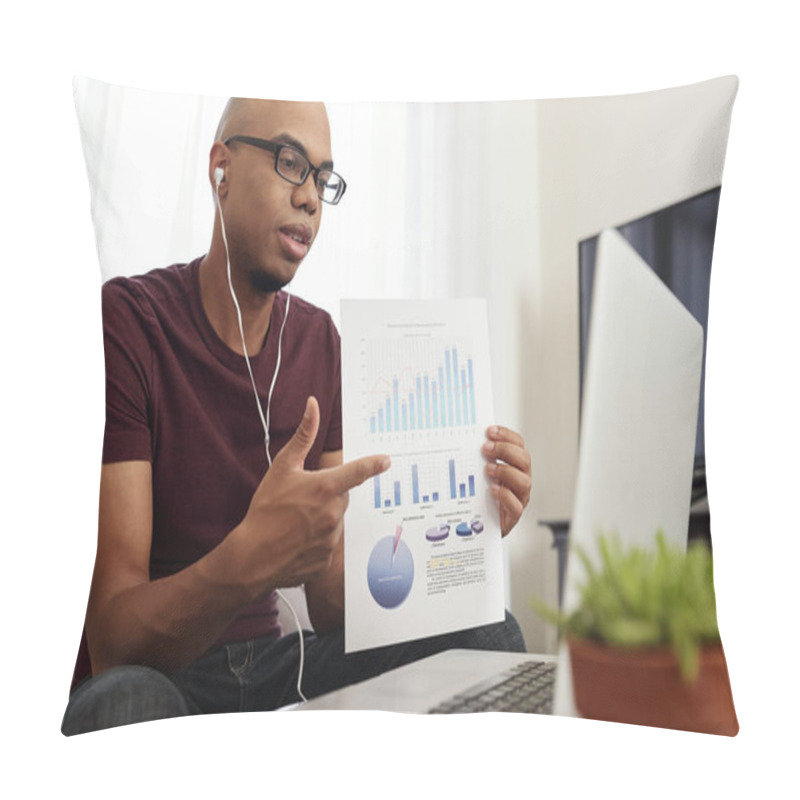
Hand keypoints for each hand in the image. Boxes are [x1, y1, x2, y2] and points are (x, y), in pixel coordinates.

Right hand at [237, 396, 389, 591]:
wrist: (253, 556)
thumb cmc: (265, 510)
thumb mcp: (282, 467)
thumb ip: (303, 436)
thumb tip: (313, 406)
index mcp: (326, 487)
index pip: (358, 471)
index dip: (374, 464)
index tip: (386, 460)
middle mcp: (334, 512)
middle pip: (342, 497)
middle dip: (328, 495)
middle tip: (302, 500)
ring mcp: (332, 537)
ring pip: (335, 520)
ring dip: (323, 518)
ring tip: (296, 523)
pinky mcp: (328, 559)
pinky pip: (328, 543)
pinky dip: (316, 540)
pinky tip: (296, 541)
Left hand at [482, 425, 531, 536]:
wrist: (480, 525)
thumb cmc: (480, 495)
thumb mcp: (478, 472)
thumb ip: (476, 458)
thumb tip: (463, 440)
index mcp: (515, 466)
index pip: (518, 445)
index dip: (506, 435)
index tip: (490, 431)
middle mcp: (520, 480)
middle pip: (524, 460)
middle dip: (505, 450)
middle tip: (486, 449)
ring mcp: (519, 497)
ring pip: (524, 481)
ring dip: (505, 471)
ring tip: (487, 469)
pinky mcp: (513, 515)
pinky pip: (516, 505)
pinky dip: (505, 495)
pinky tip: (492, 489)